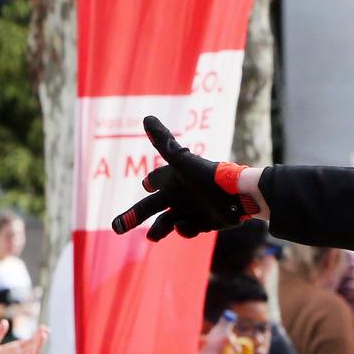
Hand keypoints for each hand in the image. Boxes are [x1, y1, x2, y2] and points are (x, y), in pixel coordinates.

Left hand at [0, 324, 47, 353]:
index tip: (43, 327)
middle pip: (34, 345)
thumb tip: (5, 321)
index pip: (29, 341)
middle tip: (46, 328)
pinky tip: (34, 347)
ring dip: (39, 344)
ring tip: (44, 335)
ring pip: (32, 352)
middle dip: (40, 338)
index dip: (37, 334)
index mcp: (14, 349)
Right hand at [111, 116, 259, 240]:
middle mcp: (181, 195)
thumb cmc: (206, 176)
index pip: (156, 179)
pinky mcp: (204, 223)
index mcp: (174, 179)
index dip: (152, 181)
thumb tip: (146, 117)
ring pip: (167, 222)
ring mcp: (192, 210)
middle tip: (116, 227)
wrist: (237, 197)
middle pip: (150, 208)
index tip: (147, 184)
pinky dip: (185, 229)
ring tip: (152, 236)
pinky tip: (186, 224)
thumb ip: (163, 143)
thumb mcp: (181, 161)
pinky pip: (188, 229)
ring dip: (158, 229)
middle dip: (132, 216)